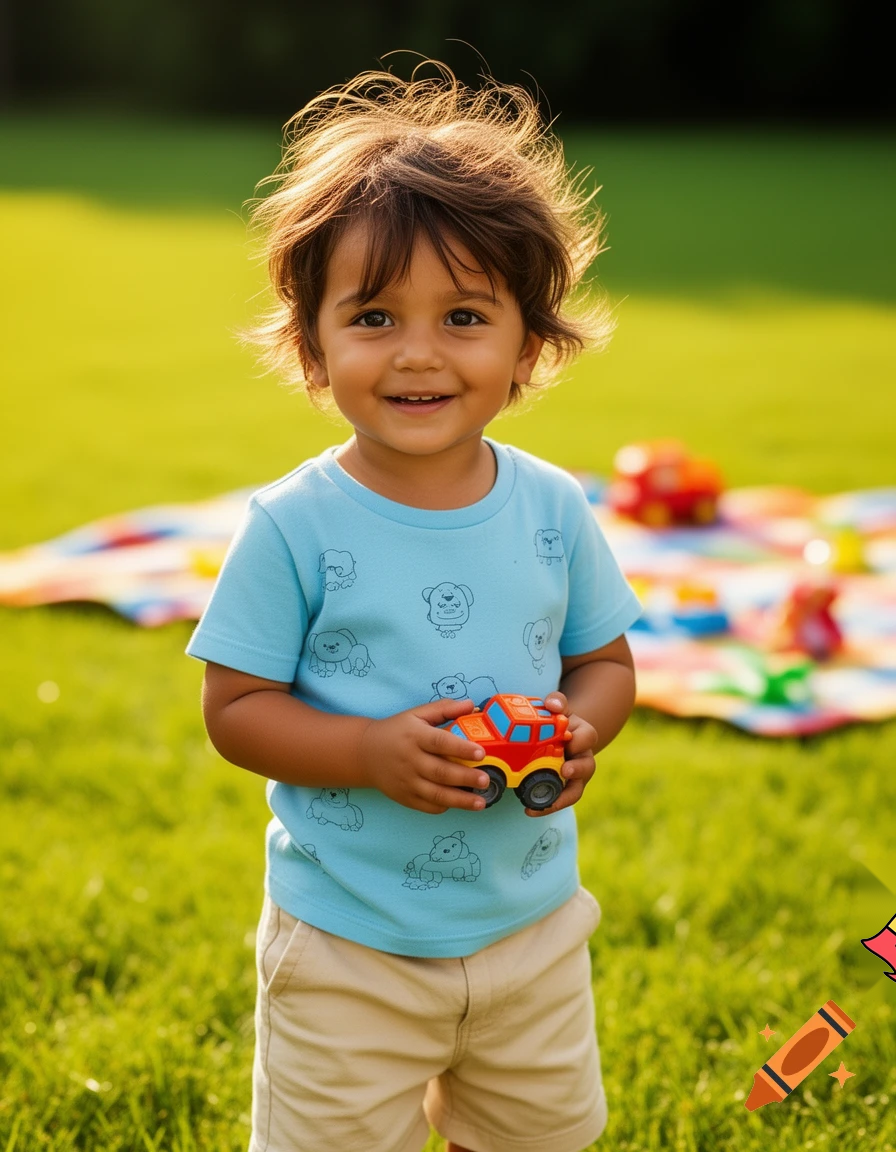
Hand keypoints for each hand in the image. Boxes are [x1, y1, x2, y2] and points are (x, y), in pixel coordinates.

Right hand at [357, 699, 491, 813]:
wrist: (365, 752)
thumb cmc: (397, 731)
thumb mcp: (417, 714)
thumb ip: (444, 709)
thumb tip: (471, 704)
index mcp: (414, 736)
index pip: (440, 742)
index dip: (461, 748)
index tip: (481, 753)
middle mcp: (410, 760)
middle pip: (440, 772)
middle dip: (465, 778)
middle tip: (486, 779)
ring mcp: (406, 781)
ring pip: (435, 794)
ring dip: (460, 800)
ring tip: (481, 802)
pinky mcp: (404, 797)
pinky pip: (427, 806)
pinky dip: (444, 806)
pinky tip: (459, 804)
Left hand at [525, 691, 597, 816]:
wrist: (559, 736)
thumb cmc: (557, 721)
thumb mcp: (558, 708)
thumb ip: (557, 702)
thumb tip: (553, 704)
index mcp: (583, 736)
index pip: (588, 736)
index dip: (579, 739)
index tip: (567, 739)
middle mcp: (583, 757)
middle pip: (587, 766)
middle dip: (577, 770)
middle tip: (565, 770)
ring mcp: (575, 776)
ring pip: (576, 790)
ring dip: (562, 798)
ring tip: (544, 804)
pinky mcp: (563, 788)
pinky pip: (560, 800)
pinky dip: (548, 806)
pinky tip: (530, 810)